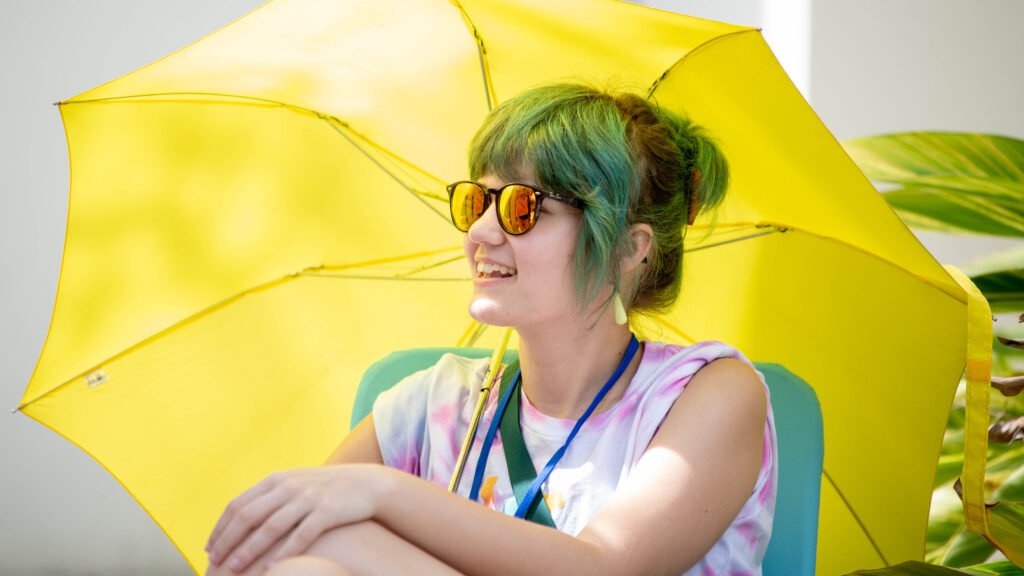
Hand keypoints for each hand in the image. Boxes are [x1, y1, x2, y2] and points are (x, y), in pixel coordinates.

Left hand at [205, 464, 388, 572]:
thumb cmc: (326, 489)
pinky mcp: (328, 511)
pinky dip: (285, 552)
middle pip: (249, 516)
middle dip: (228, 541)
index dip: (220, 528)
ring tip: (234, 569)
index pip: (238, 504)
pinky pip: (302, 534)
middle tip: (216, 562)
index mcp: (276, 480)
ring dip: (249, 550)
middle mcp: (289, 487)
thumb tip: (240, 517)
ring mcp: (308, 498)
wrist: (366, 483)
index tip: (209, 549)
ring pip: (270, 527)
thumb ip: (270, 496)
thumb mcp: (295, 484)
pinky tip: (273, 567)